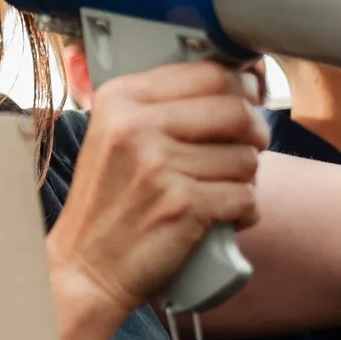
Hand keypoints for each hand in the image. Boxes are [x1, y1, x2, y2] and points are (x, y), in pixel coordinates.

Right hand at [49, 61, 264, 316]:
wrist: (86, 266)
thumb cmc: (109, 203)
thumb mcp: (115, 136)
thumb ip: (161, 106)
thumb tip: (242, 82)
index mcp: (120, 99)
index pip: (209, 73)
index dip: (242, 88)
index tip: (250, 102)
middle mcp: (136, 126)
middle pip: (236, 110)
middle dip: (254, 133)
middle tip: (247, 149)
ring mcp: (158, 165)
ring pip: (246, 158)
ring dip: (244, 180)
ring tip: (217, 192)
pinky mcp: (183, 205)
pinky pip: (246, 197)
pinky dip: (244, 212)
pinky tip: (222, 218)